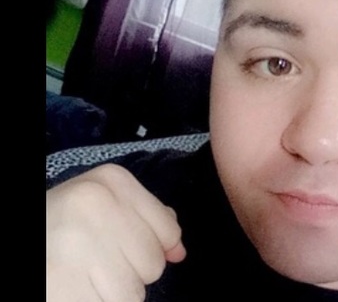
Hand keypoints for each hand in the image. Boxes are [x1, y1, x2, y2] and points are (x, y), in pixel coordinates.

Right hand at [47, 163, 185, 301]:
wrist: (26, 238)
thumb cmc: (63, 224)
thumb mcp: (104, 205)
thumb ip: (148, 220)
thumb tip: (179, 251)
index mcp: (112, 180)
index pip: (167, 231)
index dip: (150, 248)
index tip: (120, 246)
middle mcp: (96, 203)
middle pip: (152, 264)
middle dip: (130, 273)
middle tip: (95, 264)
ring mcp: (75, 242)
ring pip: (132, 294)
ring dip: (110, 296)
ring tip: (83, 279)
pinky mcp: (59, 284)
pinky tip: (73, 291)